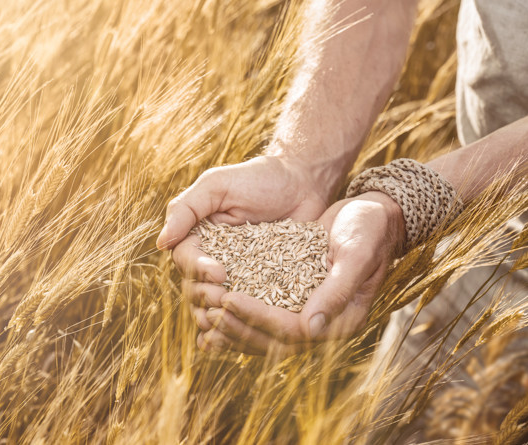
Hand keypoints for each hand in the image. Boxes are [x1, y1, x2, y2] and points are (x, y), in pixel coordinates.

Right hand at [156, 154, 332, 333]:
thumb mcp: (217, 185)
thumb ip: (186, 209)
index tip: (219, 273)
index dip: (198, 271)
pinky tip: (247, 336)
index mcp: (197, 238)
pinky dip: (244, 323)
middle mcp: (213, 259)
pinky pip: (249, 308)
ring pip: (218, 304)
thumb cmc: (257, 178)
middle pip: (197, 288)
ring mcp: (239, 276)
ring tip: (231, 320)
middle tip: (225, 297)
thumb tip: (161, 243)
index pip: (186, 260)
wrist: (302, 182)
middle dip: (207, 297)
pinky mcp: (264, 287)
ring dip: (220, 316)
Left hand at [197, 191, 405, 353]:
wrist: (371, 215)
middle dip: (238, 326)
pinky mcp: (294, 300)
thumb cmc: (368, 229)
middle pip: (273, 340)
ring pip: (264, 334)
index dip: (258, 317)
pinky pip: (263, 317)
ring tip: (203, 317)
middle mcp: (323, 323)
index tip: (229, 300)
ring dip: (233, 328)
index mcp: (342, 319)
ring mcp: (307, 314)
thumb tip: (310, 328)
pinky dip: (238, 317)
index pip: (291, 330)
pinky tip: (213, 312)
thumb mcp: (355, 253)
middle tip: (207, 311)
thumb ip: (337, 290)